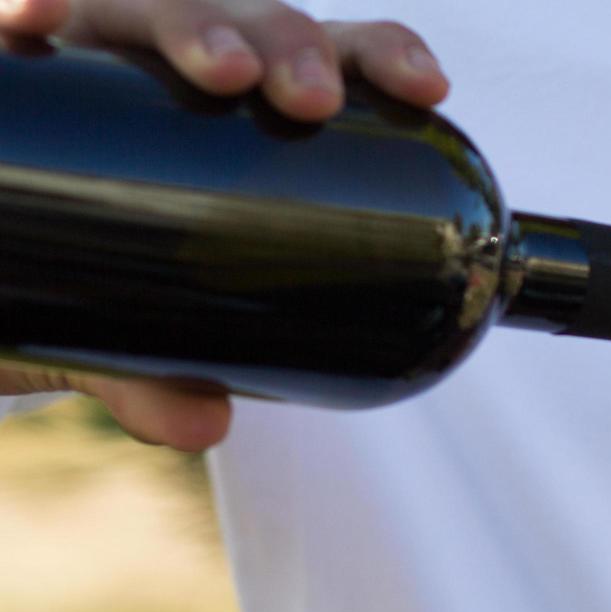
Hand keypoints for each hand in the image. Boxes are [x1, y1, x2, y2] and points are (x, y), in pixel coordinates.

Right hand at [0, 0, 451, 449]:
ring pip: (149, 2)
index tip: (426, 91)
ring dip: (194, 21)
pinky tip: (36, 15)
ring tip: (220, 70)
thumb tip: (204, 427)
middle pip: (252, 21)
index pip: (329, 60)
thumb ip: (156, 375)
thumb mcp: (119, 336)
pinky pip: (17, 11)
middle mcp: (169, 65)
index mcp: (238, 112)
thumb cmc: (70, 284)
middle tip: (309, 101)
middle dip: (290, 44)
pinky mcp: (14, 60)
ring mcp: (90, 52)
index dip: (383, 55)